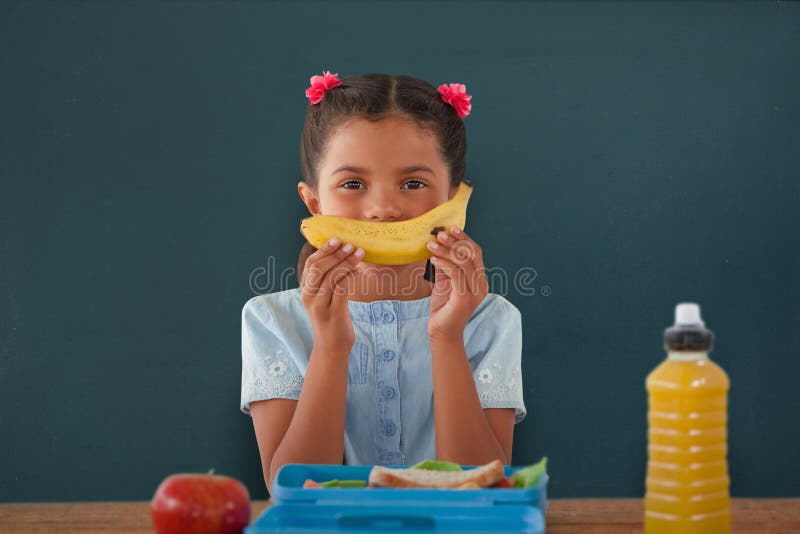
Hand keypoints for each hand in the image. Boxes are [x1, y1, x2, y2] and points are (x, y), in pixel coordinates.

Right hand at [300, 237, 363, 352]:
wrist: (331, 348)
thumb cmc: (331, 319)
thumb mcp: (324, 299)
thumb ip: (327, 281)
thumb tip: (340, 255)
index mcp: (306, 291)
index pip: (311, 264)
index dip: (323, 250)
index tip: (336, 239)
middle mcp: (309, 297)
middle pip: (319, 268)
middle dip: (336, 254)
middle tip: (351, 245)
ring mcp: (320, 306)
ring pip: (332, 276)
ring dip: (347, 262)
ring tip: (359, 254)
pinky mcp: (333, 313)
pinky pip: (342, 288)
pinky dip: (351, 276)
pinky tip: (359, 272)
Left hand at [426, 226, 488, 340]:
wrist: (442, 332)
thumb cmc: (443, 307)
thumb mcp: (446, 282)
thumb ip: (447, 266)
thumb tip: (440, 245)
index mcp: (480, 279)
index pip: (476, 253)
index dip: (465, 238)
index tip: (451, 227)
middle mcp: (481, 285)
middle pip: (472, 255)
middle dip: (455, 241)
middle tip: (439, 234)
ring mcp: (475, 292)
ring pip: (463, 263)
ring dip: (446, 251)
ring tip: (430, 244)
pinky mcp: (464, 299)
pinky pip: (456, 275)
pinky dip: (444, 264)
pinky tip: (433, 259)